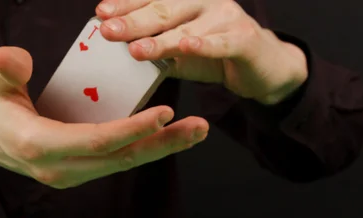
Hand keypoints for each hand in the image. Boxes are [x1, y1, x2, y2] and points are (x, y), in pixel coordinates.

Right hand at [0, 47, 208, 187]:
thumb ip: (3, 70)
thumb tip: (14, 59)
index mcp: (40, 146)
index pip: (97, 141)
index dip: (132, 129)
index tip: (165, 112)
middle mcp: (59, 169)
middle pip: (120, 159)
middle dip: (162, 144)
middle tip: (198, 127)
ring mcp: (69, 175)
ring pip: (122, 164)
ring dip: (160, 148)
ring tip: (193, 131)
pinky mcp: (76, 172)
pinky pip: (115, 162)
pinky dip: (142, 149)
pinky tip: (165, 135)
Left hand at [96, 0, 308, 104]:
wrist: (263, 67)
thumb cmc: (216, 56)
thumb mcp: (180, 53)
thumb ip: (156, 49)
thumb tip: (119, 50)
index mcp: (186, 3)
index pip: (151, 1)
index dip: (126, 5)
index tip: (100, 13)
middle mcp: (204, 3)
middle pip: (164, 10)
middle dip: (133, 21)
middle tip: (108, 30)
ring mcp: (225, 18)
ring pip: (188, 28)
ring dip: (160, 39)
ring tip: (136, 49)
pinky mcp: (244, 38)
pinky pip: (221, 42)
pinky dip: (204, 45)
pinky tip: (186, 46)